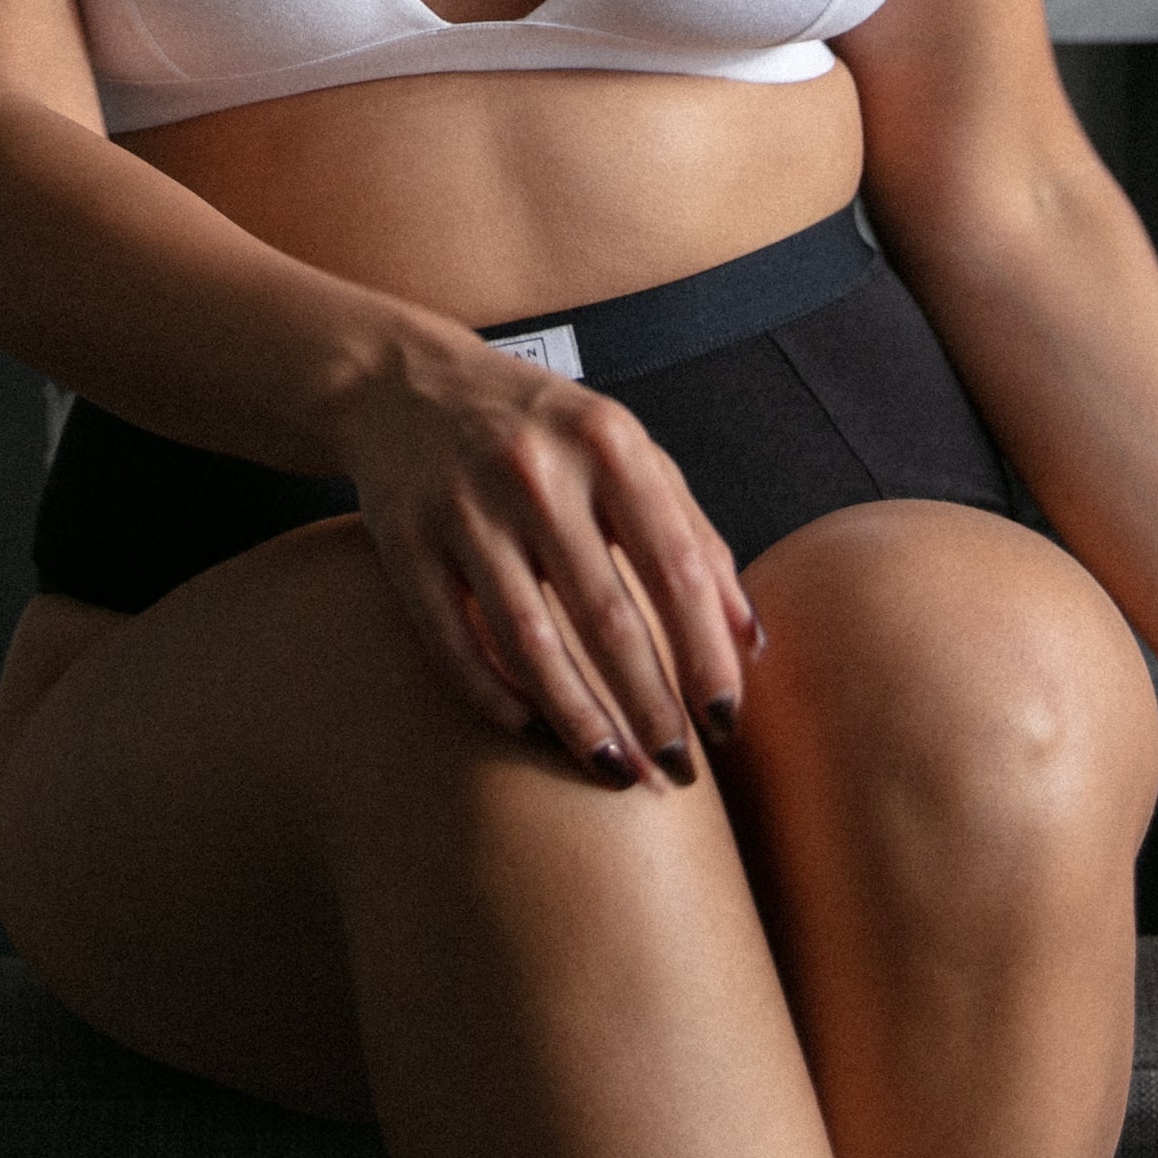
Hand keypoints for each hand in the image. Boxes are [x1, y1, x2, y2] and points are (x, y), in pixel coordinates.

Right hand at [334, 337, 753, 790]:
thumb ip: (692, 533)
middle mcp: (536, 472)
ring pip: (530, 644)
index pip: (674, 567)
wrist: (405, 385)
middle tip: (677, 772)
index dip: (706, 655)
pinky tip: (536, 735)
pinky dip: (498, 701)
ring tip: (616, 772)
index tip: (727, 723)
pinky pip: (455, 645)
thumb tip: (752, 640)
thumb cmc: (540, 428)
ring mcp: (465, 509)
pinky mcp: (405, 544)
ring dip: (579, 722)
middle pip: (607, 619)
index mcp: (607, 443)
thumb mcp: (625, 451)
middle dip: (651, 709)